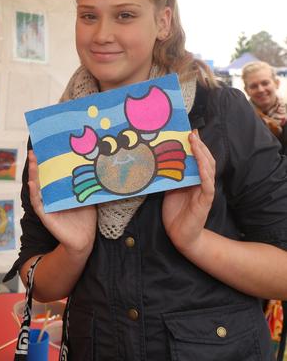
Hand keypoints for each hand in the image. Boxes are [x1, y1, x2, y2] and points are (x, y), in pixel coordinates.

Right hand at [28, 150, 95, 253]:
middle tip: (33, 152)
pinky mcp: (45, 216)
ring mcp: (46, 206)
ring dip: (33, 175)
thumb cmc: (85, 219)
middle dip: (35, 165)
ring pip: (36, 189)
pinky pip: (37, 204)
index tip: (43, 149)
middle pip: (40, 179)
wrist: (84, 240)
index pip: (50, 175)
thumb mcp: (86, 197)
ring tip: (31, 163)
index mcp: (58, 192)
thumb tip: (94, 167)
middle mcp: (49, 198)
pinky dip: (34, 194)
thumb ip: (85, 184)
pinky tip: (32, 184)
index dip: (45, 163)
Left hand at [162, 130, 215, 254]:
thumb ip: (170, 175)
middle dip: (199, 145)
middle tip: (191, 132)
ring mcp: (205, 191)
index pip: (198, 158)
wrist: (180, 235)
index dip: (196, 145)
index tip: (189, 131)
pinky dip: (204, 172)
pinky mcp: (205, 201)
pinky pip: (207, 184)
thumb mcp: (169, 188)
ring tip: (195, 142)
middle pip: (205, 159)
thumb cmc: (175, 211)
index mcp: (194, 178)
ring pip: (208, 168)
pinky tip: (201, 164)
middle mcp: (202, 182)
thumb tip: (159, 159)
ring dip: (202, 154)